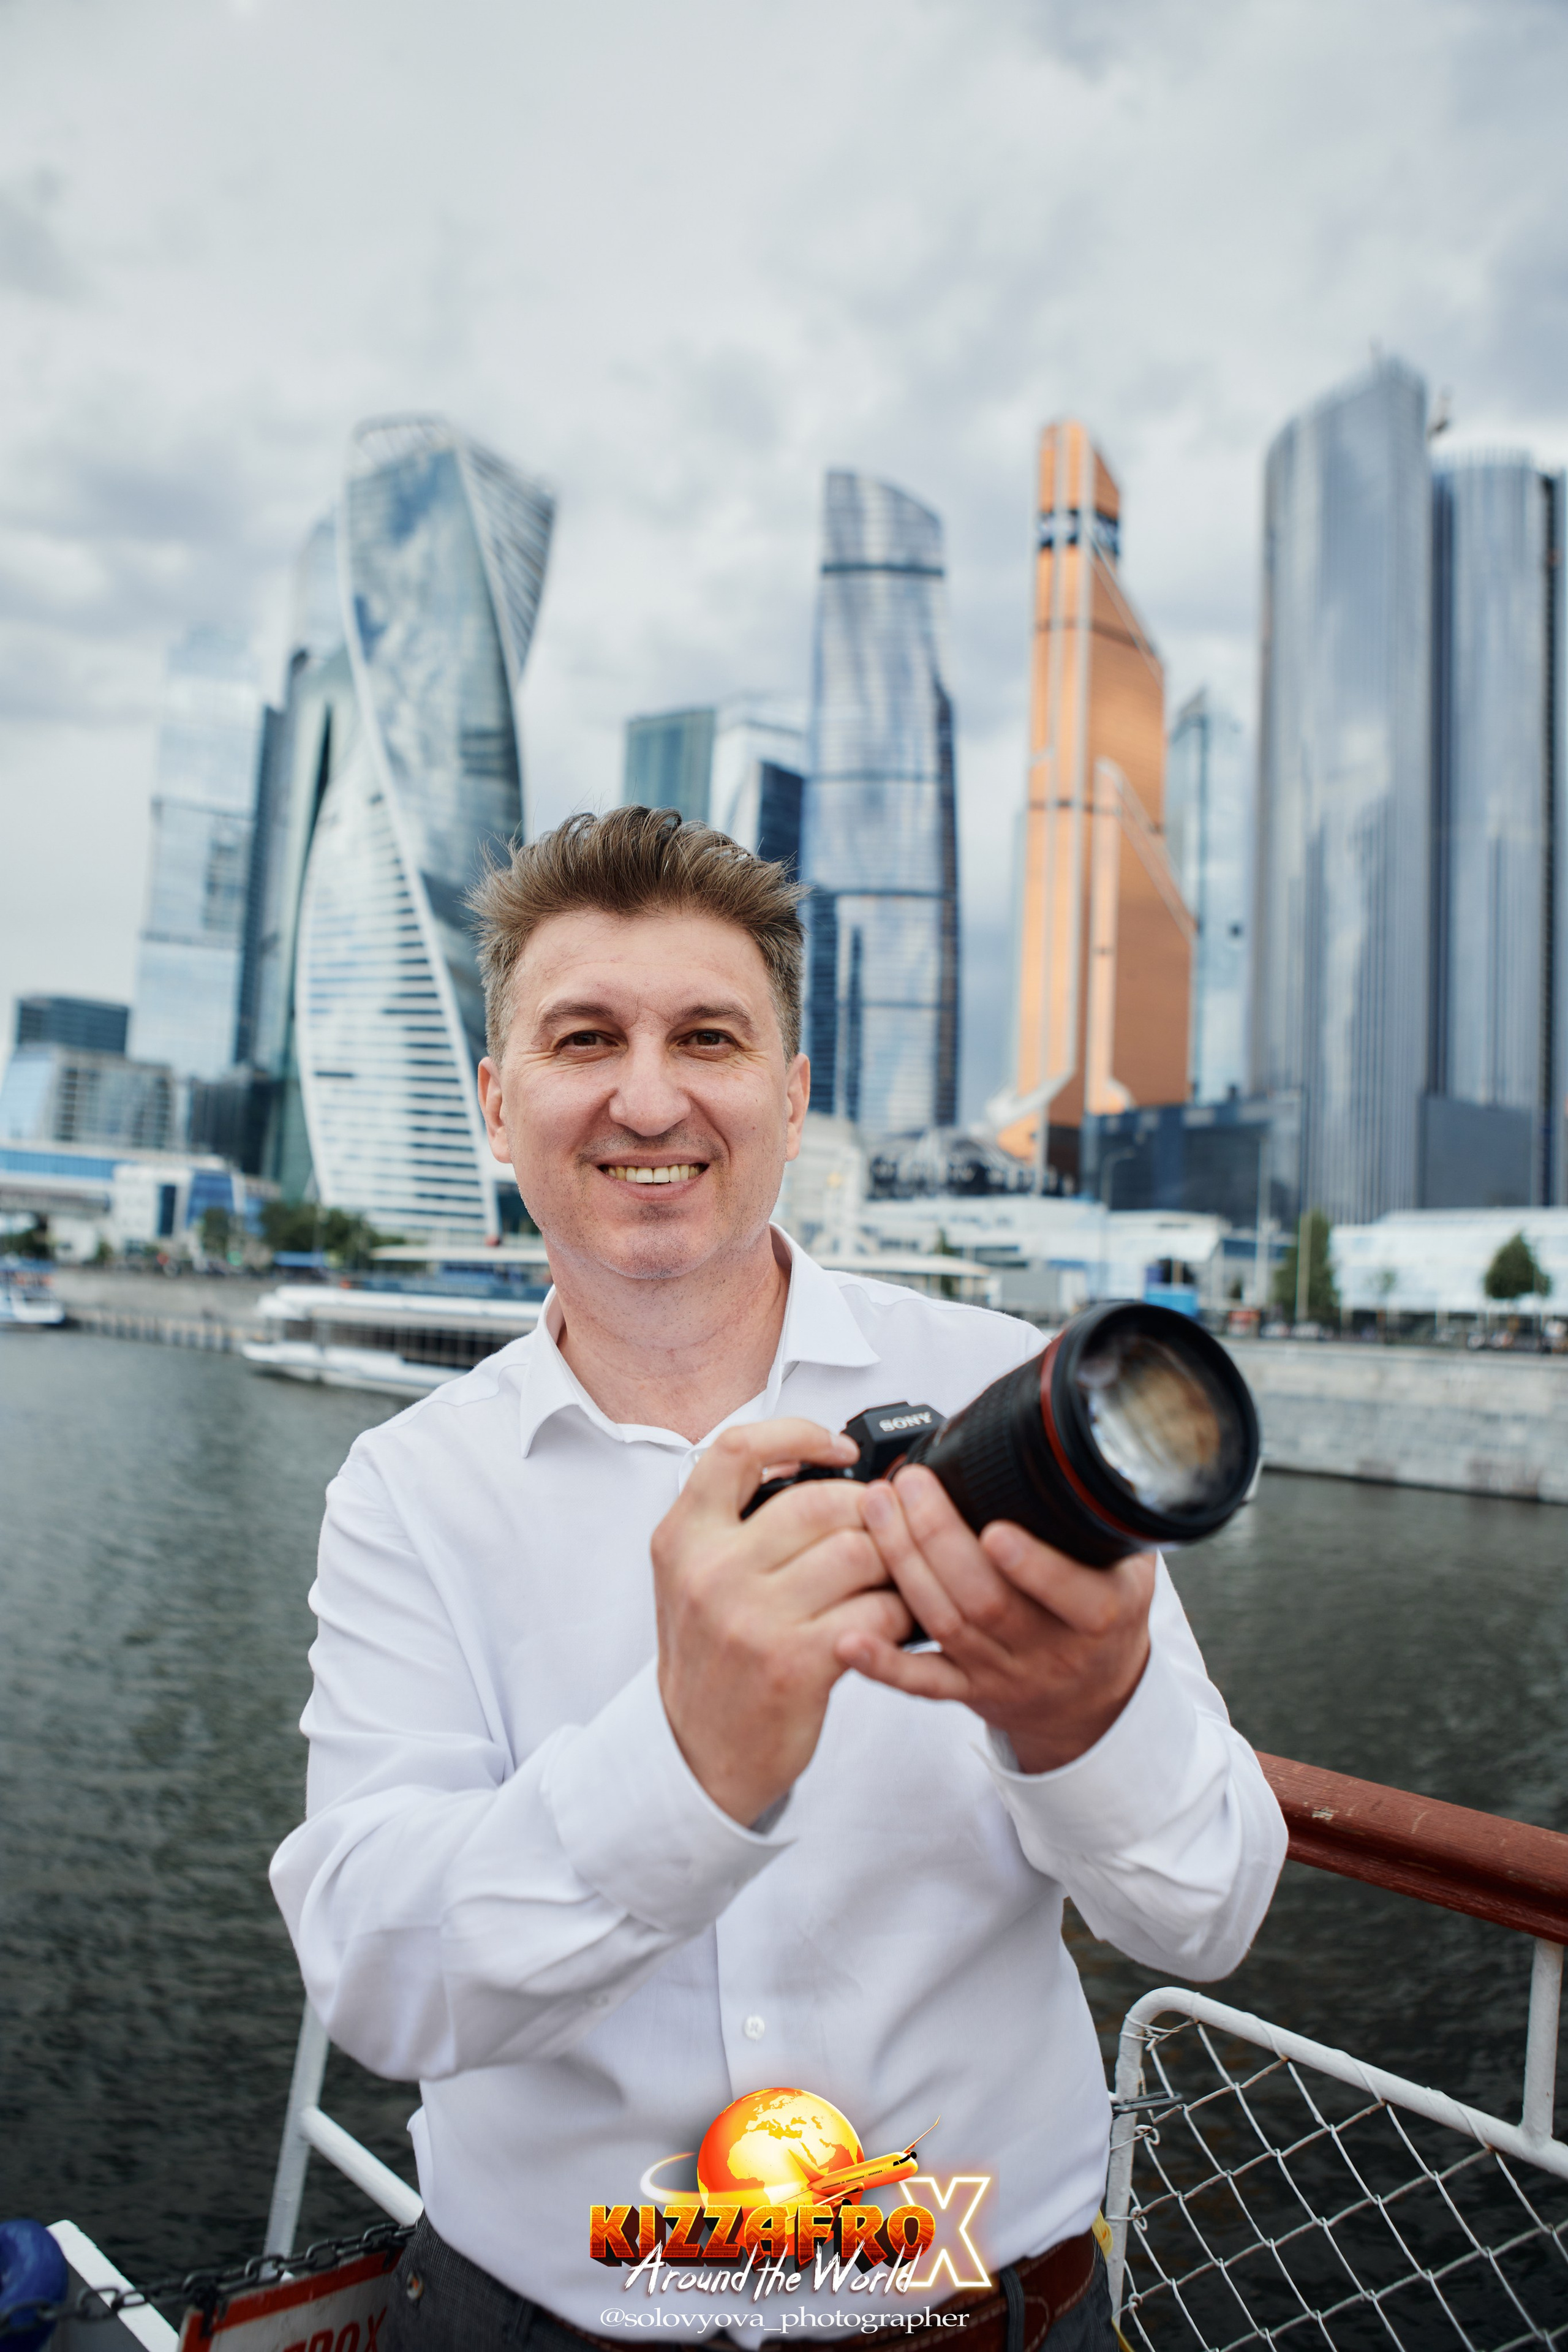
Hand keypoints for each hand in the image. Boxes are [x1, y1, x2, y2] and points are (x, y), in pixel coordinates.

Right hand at [651, 1419, 912, 1824]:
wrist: (696, 1753)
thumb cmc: (711, 1656)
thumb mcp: (692, 1575)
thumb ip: (735, 1518)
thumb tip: (812, 1460)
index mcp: (684, 1538)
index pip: (736, 1451)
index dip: (797, 1434)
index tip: (838, 1447)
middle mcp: (711, 1572)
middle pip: (820, 1501)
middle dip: (869, 1509)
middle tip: (886, 1527)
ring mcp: (751, 1618)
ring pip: (857, 1551)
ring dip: (892, 1560)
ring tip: (894, 1573)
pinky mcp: (794, 1664)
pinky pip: (876, 1609)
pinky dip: (900, 1611)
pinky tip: (896, 1618)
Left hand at [839, 1465, 1154, 1772]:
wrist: (1093, 1699)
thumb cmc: (1104, 1616)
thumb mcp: (1132, 1568)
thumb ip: (1111, 1520)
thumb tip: (1091, 1450)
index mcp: (1100, 1612)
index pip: (1071, 1594)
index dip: (1032, 1566)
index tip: (995, 1529)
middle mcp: (1050, 1647)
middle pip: (988, 1600)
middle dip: (940, 1538)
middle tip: (911, 1484)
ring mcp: (1004, 1672)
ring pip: (947, 1624)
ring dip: (905, 1565)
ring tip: (879, 1509)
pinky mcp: (967, 1690)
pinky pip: (922, 1682)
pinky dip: (883, 1663)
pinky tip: (848, 1638)